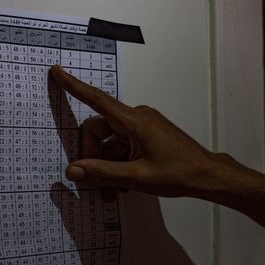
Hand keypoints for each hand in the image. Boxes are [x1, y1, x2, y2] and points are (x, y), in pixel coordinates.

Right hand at [49, 65, 229, 197]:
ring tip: (109, 192)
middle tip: (91, 180)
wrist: (206, 175)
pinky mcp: (149, 135)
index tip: (57, 72)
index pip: (96, 99)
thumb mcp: (136, 177)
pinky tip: (122, 186)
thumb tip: (74, 170)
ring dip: (107, 165)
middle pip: (100, 129)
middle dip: (92, 154)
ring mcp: (144, 126)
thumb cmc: (177, 173)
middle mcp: (137, 118)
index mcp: (133, 121)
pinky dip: (119, 163)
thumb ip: (103, 173)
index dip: (74, 85)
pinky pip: (125, 145)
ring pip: (112, 141)